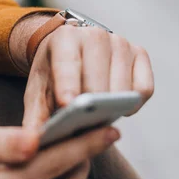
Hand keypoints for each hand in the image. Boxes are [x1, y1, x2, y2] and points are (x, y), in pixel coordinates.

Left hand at [21, 21, 153, 128]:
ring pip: (123, 90)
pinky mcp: (139, 52)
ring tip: (96, 116)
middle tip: (82, 126)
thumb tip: (34, 143)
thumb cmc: (52, 74)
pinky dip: (132, 104)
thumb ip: (34, 118)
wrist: (68, 51)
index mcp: (64, 38)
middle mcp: (95, 35)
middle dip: (91, 110)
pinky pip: (144, 89)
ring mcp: (120, 42)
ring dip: (111, 110)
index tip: (68, 105)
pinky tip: (116, 106)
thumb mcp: (37, 93)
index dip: (68, 86)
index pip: (68, 64)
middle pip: (98, 84)